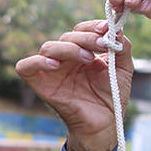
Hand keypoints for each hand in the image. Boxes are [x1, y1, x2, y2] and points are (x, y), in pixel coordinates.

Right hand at [14, 20, 131, 150]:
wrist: (105, 124)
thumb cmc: (112, 97)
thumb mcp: (124, 69)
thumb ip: (123, 47)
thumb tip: (117, 28)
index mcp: (83, 51)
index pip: (81, 29)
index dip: (92, 26)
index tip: (106, 29)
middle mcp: (65, 58)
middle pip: (66, 36)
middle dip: (85, 37)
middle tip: (101, 44)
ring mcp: (51, 70)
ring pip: (49, 47)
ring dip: (69, 48)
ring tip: (88, 58)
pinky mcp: (39, 83)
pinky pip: (26, 66)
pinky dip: (37, 61)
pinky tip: (55, 65)